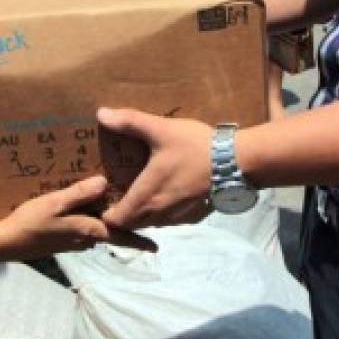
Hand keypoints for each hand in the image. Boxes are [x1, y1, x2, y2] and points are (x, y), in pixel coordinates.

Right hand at [0, 175, 153, 260]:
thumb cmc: (31, 222)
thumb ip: (79, 194)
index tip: (156, 246)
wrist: (7, 242)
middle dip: (127, 226)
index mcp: (88, 231)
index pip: (120, 237)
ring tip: (118, 202)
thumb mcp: (54, 203)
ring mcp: (74, 240)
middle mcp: (85, 239)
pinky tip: (89, 206)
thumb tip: (105, 183)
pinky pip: (86, 227)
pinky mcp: (64, 238)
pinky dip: (93, 218)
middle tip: (142, 212)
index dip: (138, 240)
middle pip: (112, 232)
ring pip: (98, 229)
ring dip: (109, 220)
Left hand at [97, 108, 212, 229]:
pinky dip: (161, 214)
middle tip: (115, 195)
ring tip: (137, 195)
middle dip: (121, 215)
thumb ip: (130, 122)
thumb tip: (101, 114)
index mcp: (147, 195)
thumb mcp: (161, 129)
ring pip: (151, 223)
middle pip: (131, 224)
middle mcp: (160, 213)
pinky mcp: (194, 216)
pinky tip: (164, 195)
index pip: (116, 220)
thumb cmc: (196, 146)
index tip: (101, 199)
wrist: (237, 162)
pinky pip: (169, 221)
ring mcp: (178, 218)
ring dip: (141, 215)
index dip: (105, 214)